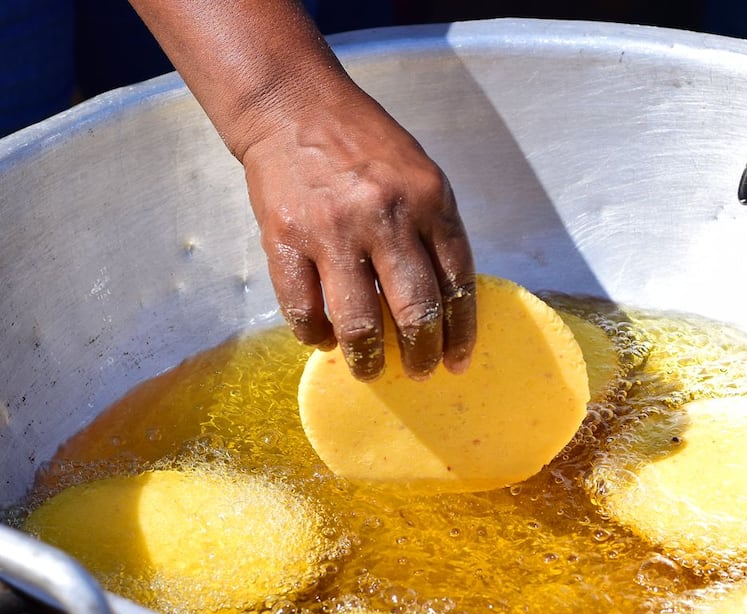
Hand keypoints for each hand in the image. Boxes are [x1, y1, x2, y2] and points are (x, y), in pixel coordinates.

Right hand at [240, 88, 475, 380]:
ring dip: (368, 357)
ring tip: (371, 368)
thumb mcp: (420, 175)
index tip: (459, 361)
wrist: (293, 107)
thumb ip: (433, 231)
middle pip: (415, 309)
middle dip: (421, 354)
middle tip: (419, 372)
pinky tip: (325, 340)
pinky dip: (316, 335)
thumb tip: (446, 303)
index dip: (460, 331)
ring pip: (359, 321)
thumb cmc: (364, 146)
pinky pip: (303, 309)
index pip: (457, 282)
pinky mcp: (286, 239)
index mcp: (427, 200)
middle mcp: (384, 217)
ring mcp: (333, 230)